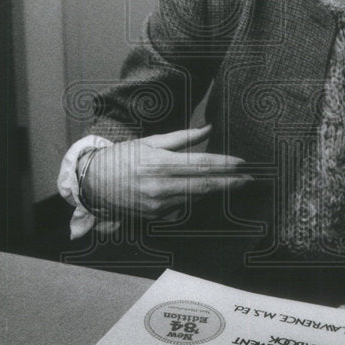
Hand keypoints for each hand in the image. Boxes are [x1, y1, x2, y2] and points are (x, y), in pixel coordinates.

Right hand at [81, 124, 252, 218]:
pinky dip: (194, 198)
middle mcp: (162, 186)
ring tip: (233, 184)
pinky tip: (202, 192)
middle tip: (250, 180)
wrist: (94, 183)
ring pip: (196, 197)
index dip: (226, 165)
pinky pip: (182, 206)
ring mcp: (159, 204)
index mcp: (161, 164)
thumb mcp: (151, 141)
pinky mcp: (156, 215)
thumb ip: (182, 138)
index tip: (244, 164)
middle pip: (205, 186)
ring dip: (214, 191)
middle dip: (231, 183)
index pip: (202, 165)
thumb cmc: (123, 157)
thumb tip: (208, 128)